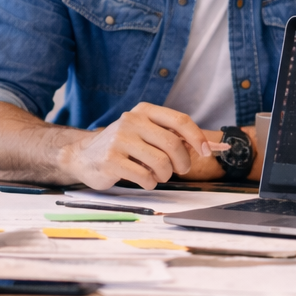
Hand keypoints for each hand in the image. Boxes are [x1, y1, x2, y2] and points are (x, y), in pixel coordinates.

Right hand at [60, 102, 211, 189]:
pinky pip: (144, 177)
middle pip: (172, 144)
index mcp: (144, 111)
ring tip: (157, 175)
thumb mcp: (146, 133)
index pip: (179, 120)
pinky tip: (143, 180)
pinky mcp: (111, 160)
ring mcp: (119, 140)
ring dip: (165, 175)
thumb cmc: (123, 146)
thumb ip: (174, 136)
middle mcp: (131, 121)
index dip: (197, 137)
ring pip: (160, 162)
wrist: (83, 156)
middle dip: (182, 162)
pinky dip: (150, 183)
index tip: (205, 152)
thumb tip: (213, 146)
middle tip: (180, 170)